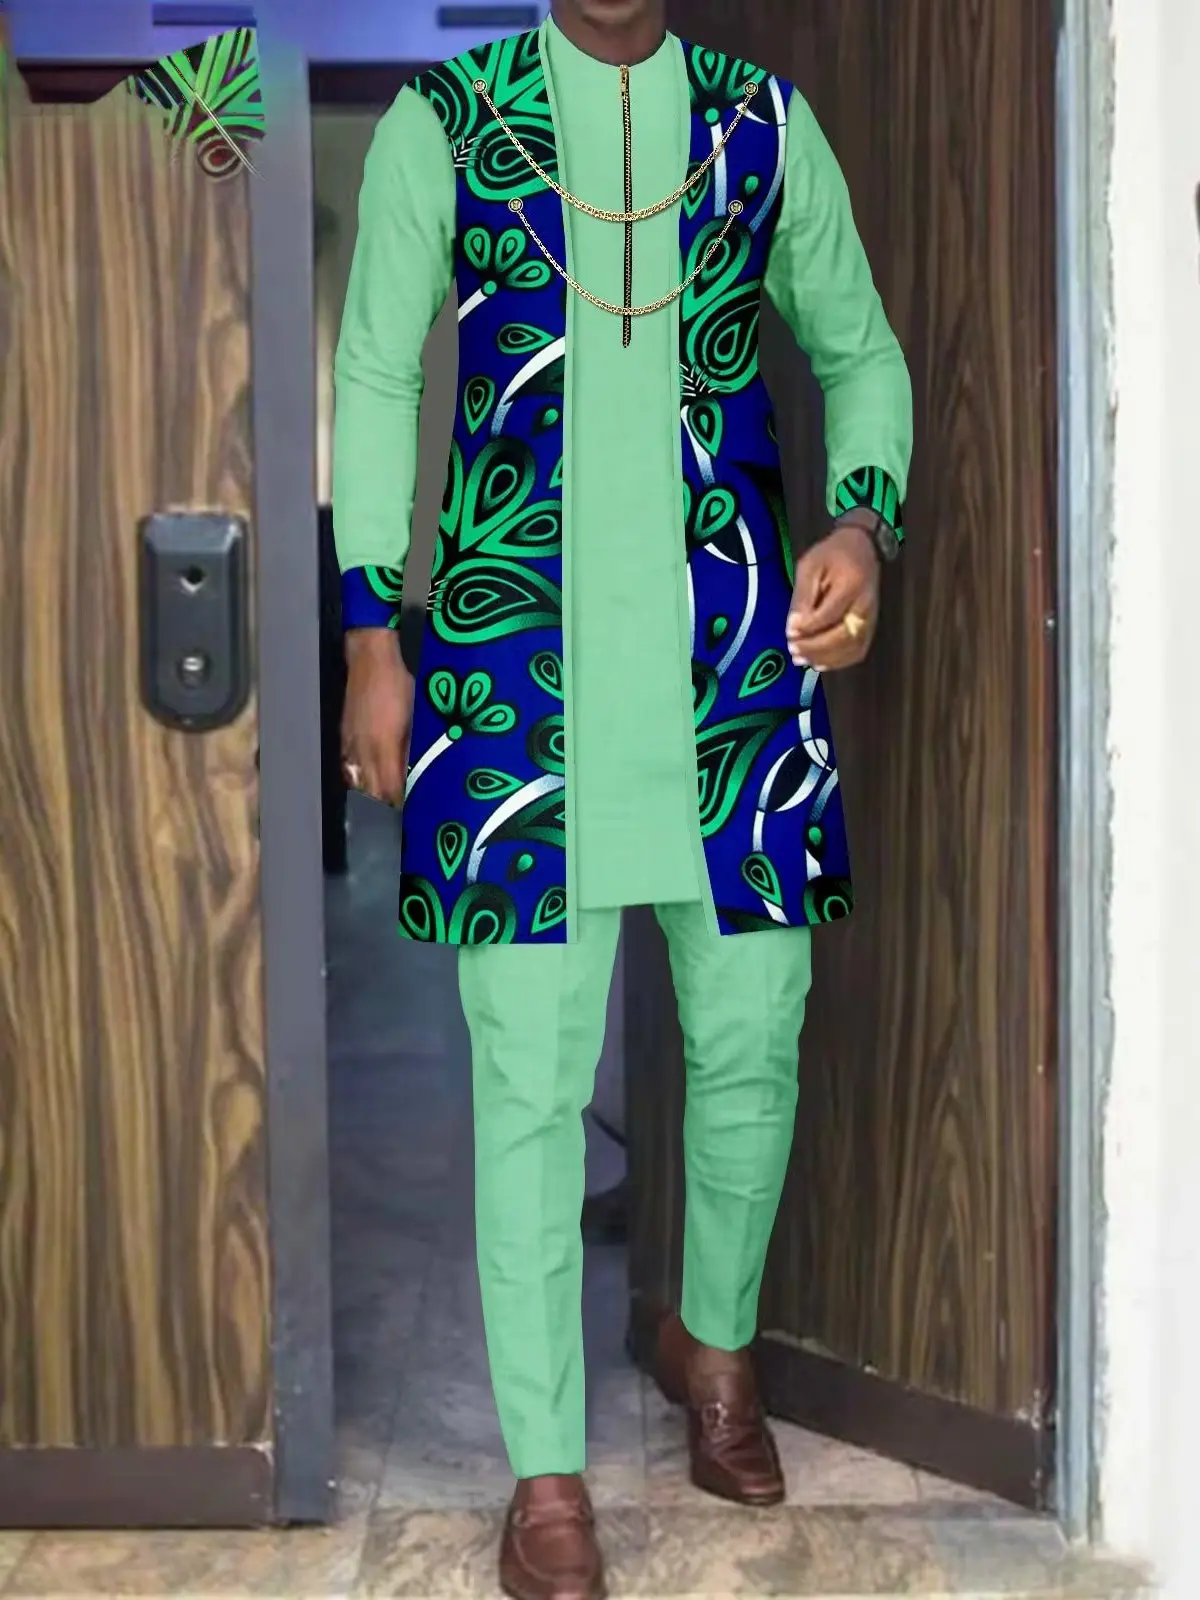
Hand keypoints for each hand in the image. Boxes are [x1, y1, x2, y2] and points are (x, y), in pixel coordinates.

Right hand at [341, 628, 413, 806]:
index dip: (398, 803)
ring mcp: (349, 743)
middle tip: (396, 816)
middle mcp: (363, 749)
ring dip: (369, 794)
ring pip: (357, 780)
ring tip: (381, 807)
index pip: (389, 786)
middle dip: (383, 804)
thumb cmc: (398, 684)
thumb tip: (413, 772)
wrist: (369, 658)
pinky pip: (348, 766)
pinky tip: (364, 784)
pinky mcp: (342, 736)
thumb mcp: (415, 715)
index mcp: (384, 745)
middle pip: (371, 789)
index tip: (408, 814)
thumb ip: (411, 747)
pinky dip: (358, 778)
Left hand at [786, 517, 880, 670]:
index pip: (829, 615)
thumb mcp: (809, 567)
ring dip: (825, 658)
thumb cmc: (831, 554)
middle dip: (815, 647)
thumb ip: (802, 597)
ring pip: (851, 648)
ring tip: (801, 658)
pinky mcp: (870, 626)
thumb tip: (794, 627)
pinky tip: (819, 662)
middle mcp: (865, 605)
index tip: (789, 632)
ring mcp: (871, 618)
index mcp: (851, 584)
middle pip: (843, 636)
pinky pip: (858, 651)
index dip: (808, 627)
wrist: (861, 547)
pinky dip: (838, 661)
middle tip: (793, 649)